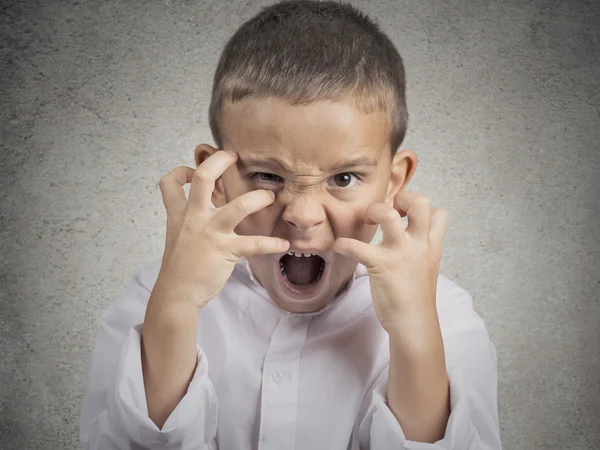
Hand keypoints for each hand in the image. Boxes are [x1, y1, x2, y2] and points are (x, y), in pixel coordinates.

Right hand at [154, 150, 289, 309]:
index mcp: (179, 215)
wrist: (176, 293)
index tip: (191, 170)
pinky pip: (254, 243)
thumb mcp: (177, 237)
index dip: (180, 171)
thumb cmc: (179, 268)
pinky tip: (283, 244)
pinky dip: (272, 243)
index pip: (170, 183)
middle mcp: (194, 218)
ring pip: (238, 207)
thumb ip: (189, 221)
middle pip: (203, 178)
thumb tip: (205, 210)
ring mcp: (211, 232)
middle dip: (220, 161)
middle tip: (234, 156)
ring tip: (270, 197)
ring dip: (258, 199)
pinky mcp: (226, 250)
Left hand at [333, 191, 447, 330]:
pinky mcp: (380, 266)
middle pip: (419, 203)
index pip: (439, 213)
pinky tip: (340, 247)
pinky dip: (344, 244)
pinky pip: (356, 247)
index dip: (424, 207)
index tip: (408, 214)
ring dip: (374, 210)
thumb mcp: (427, 267)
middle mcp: (418, 245)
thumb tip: (407, 236)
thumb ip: (420, 249)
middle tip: (390, 210)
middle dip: (403, 197)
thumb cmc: (416, 298)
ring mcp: (400, 254)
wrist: (413, 323)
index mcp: (431, 245)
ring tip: (368, 220)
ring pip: (388, 215)